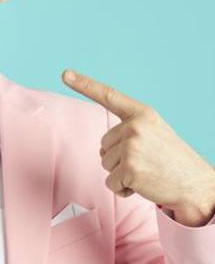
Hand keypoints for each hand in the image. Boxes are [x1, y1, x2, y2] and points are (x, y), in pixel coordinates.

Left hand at [61, 69, 214, 223]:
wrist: (198, 187)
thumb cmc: (173, 161)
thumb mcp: (154, 133)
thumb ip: (129, 130)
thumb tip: (103, 147)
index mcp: (142, 114)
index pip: (108, 95)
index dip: (84, 84)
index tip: (65, 74)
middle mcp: (135, 126)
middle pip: (104, 144)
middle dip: (120, 158)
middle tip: (147, 162)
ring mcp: (132, 147)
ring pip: (105, 163)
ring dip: (122, 174)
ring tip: (148, 172)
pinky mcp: (130, 169)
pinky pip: (111, 183)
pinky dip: (124, 189)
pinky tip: (144, 185)